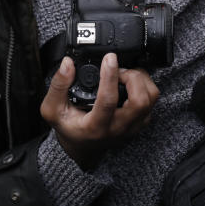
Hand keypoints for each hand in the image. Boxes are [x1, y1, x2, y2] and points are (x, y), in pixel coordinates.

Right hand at [40, 53, 159, 168]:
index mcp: (96, 127)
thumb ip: (58, 86)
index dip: (110, 76)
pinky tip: (130, 84)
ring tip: (125, 75)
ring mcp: (132, 127)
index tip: (109, 58)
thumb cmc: (69, 127)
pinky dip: (145, 88)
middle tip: (119, 69)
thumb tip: (68, 64)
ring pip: (150, 100)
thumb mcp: (52, 109)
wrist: (82, 147)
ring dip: (141, 81)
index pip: (108, 100)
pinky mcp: (140, 123)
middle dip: (132, 78)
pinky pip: (152, 102)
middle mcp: (118, 128)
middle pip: (140, 101)